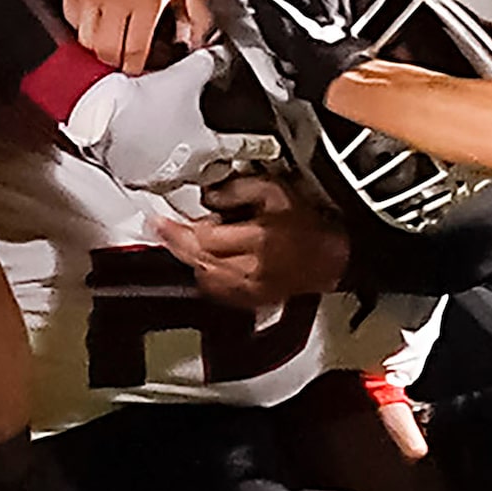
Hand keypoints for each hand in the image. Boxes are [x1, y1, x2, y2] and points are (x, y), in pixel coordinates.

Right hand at [62, 0, 198, 73]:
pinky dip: (81, 27)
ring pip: (86, 41)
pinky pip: (72, 23)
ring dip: (96, 46)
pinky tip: (94, 20)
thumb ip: (196, 13)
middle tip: (119, 60)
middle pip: (106, 51)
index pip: (134, 50)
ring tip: (107, 40)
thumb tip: (199, 41)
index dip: (133, 67)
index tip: (134, 70)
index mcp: (146, 1)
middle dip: (113, 61)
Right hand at [64, 47, 281, 191]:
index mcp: (206, 147)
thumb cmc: (141, 103)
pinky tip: (156, 154)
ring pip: (187, 177)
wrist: (98, 119)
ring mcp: (162, 179)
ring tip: (186, 152)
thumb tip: (222, 50)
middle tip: (225, 154)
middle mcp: (187, 170)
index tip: (271, 149)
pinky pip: (158, 178)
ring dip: (191, 166)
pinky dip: (162, 167)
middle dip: (223, 162)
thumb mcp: (185, 75)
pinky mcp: (137, 180)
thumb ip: (210, 63)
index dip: (260, 146)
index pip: (243, 147)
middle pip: (216, 171)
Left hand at [156, 171, 349, 307]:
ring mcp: (252, 289)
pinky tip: (205, 261)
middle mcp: (252, 269)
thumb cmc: (308, 223)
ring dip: (189, 259)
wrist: (331, 256)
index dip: (178, 229)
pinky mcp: (253, 300)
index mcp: (258, 240)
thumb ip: (238, 189)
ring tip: (183, 241)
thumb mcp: (275, 191)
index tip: (160, 220)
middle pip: (199, 260)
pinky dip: (205, 275)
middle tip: (161, 229)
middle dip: (176, 243)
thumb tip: (208, 197)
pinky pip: (216, 291)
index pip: (204, 239)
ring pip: (204, 277)